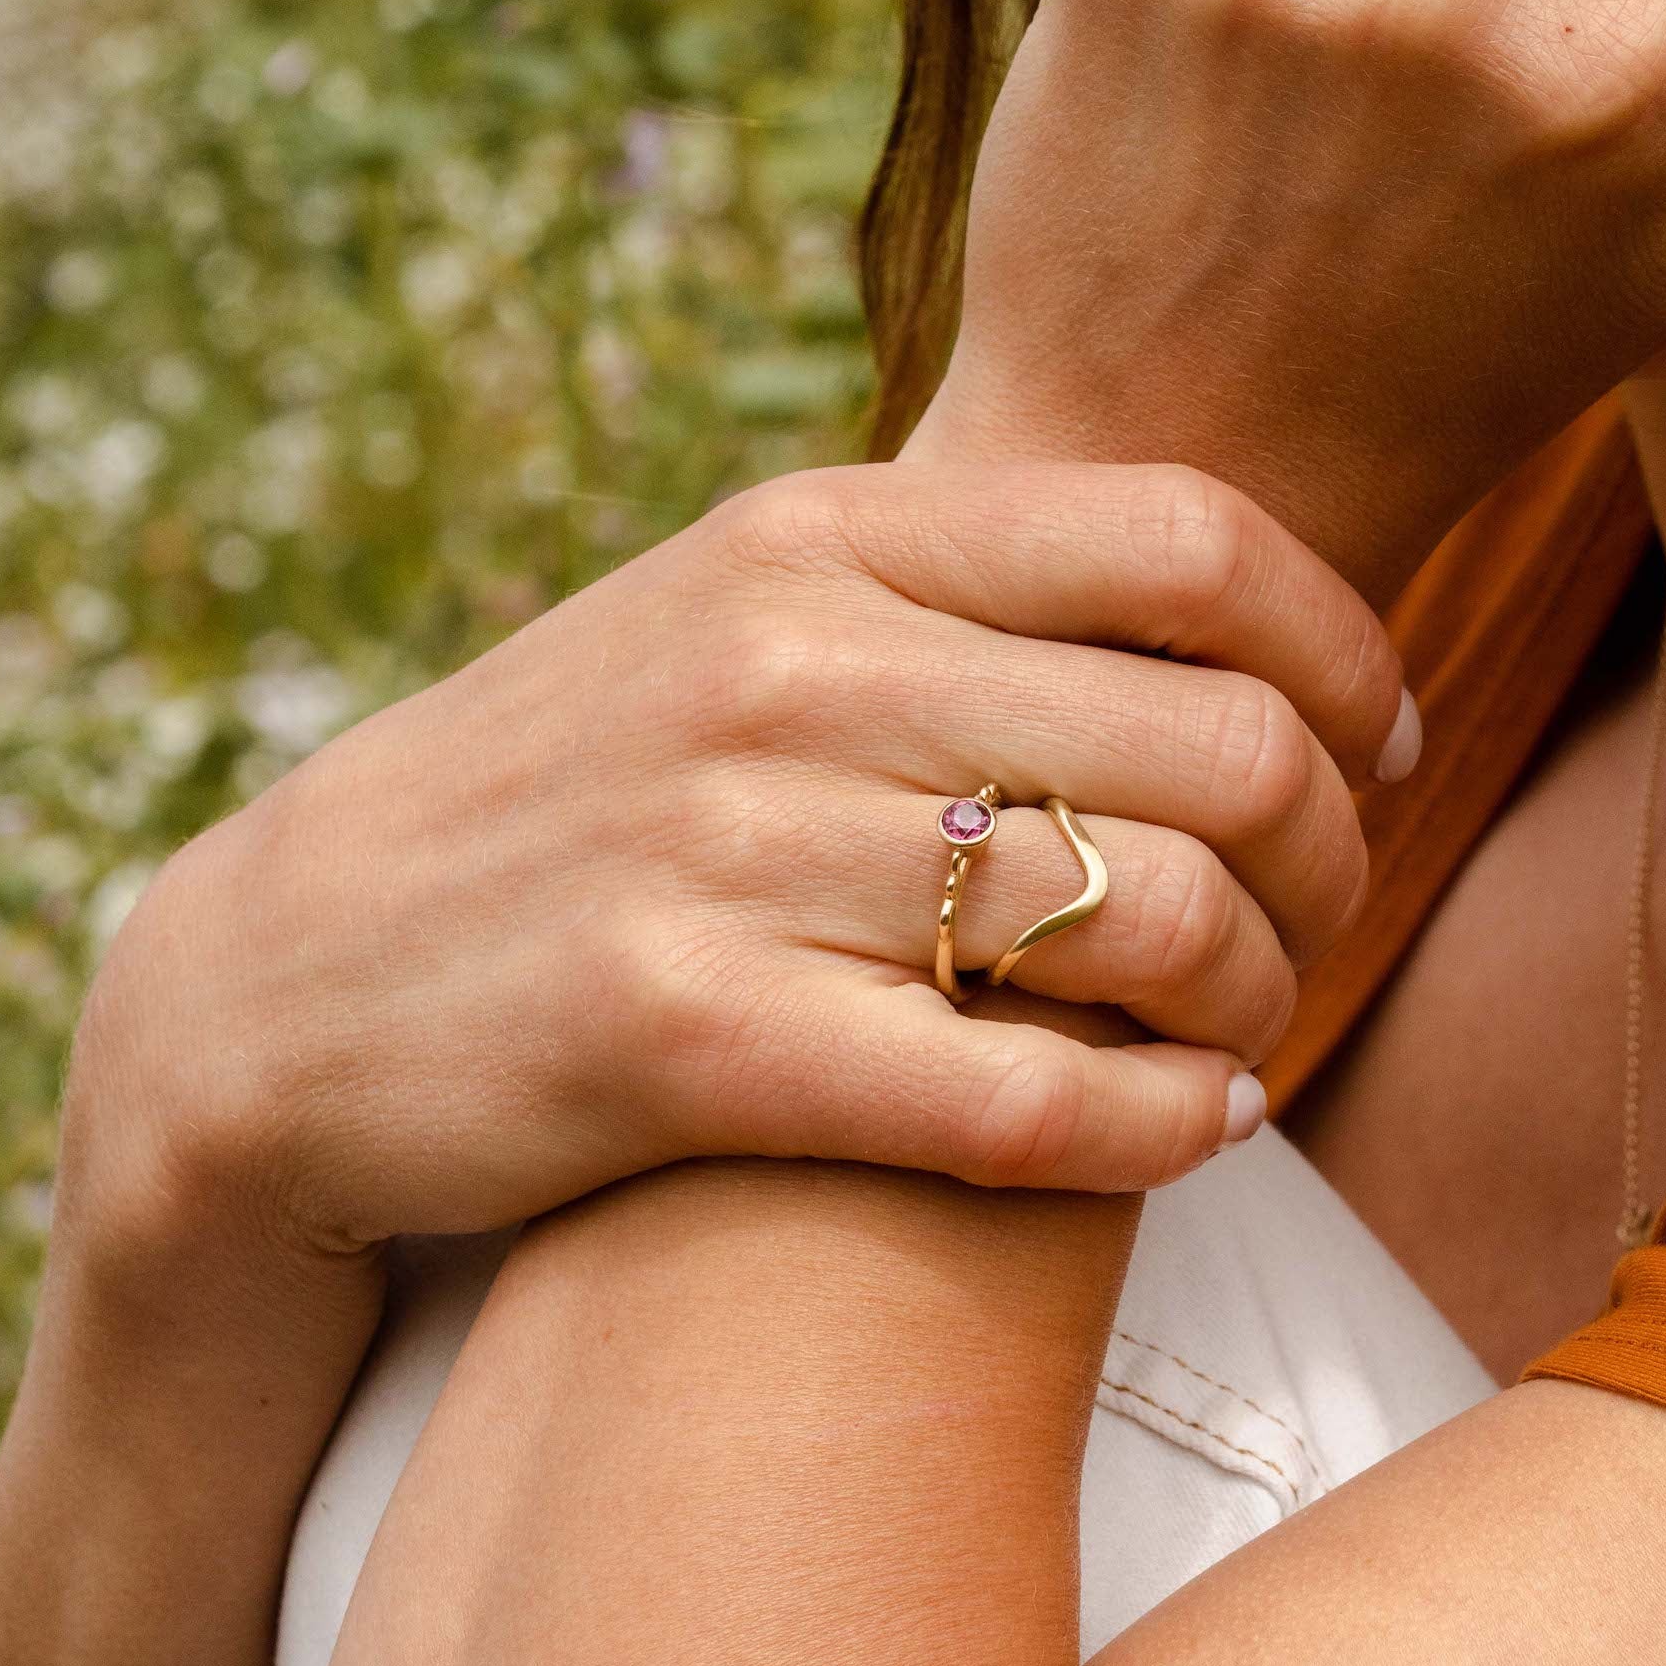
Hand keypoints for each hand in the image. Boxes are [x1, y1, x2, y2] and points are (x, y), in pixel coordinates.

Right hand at [61, 458, 1406, 1317]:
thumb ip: (947, 594)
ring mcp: (729, 853)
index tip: (1381, 740)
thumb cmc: (571, 805)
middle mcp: (786, 669)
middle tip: (1326, 921)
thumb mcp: (733, 621)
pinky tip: (1182, 1131)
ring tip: (1246, 1036)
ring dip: (1259, 1001)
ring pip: (1150, 922)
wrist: (284, 991)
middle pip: (1216, 741)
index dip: (1343, 649)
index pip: (1191, 540)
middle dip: (1333, 853)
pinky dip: (1156, 1127)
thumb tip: (1229, 594)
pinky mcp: (683, 1044)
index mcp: (817, 534)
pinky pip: (1026, 1098)